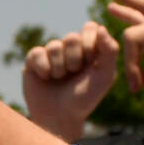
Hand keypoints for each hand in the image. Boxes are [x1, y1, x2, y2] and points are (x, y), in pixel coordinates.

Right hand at [21, 21, 120, 142]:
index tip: (91, 61)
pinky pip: (37, 53)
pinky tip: (46, 78)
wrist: (60, 118)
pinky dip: (44, 68)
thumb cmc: (85, 98)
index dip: (89, 42)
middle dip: (75, 59)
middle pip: (72, 38)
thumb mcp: (105, 76)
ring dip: (60, 67)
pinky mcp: (33, 61)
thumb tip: (101, 27)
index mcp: (89, 48)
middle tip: (74, 74)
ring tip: (60, 79)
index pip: (90, 27)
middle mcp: (69, 49)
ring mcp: (51, 54)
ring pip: (54, 46)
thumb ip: (110, 51)